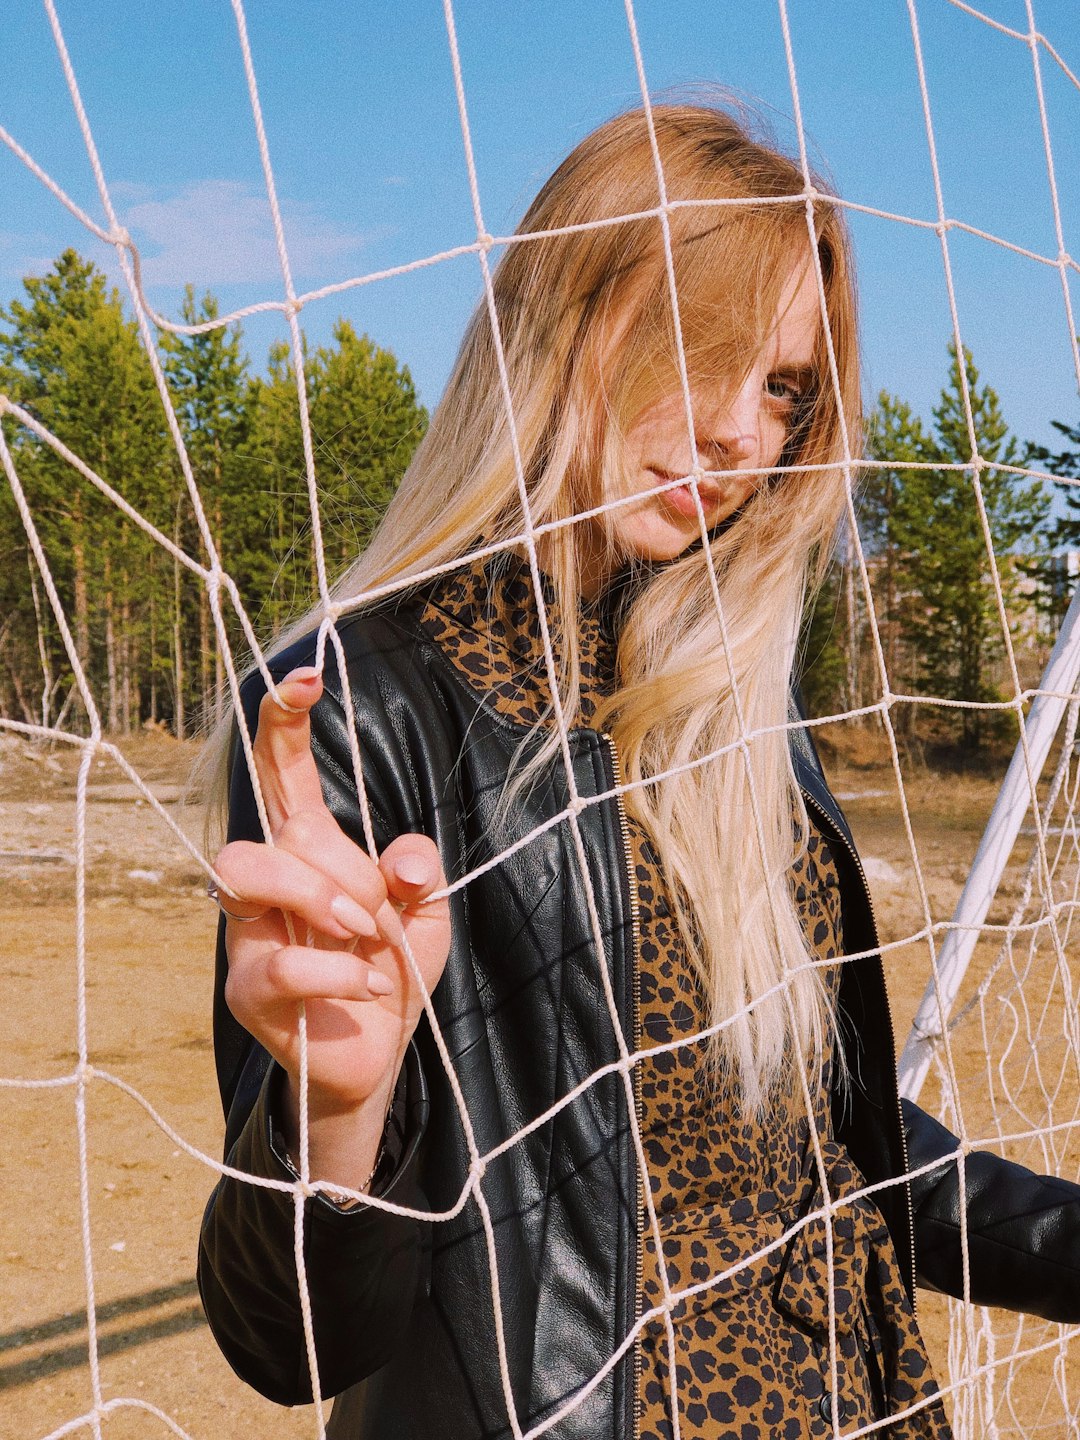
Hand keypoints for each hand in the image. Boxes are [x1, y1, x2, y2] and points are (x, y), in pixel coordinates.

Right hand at [213, 665, 450, 1185]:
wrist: (377, 1055)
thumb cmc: (392, 969)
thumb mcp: (427, 912)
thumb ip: (419, 871)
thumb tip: (403, 862)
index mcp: (313, 851)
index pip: (283, 776)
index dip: (283, 724)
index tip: (303, 679)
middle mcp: (269, 883)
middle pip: (266, 831)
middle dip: (329, 866)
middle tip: (375, 915)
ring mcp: (248, 934)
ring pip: (242, 871)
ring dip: (318, 900)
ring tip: (364, 938)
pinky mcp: (247, 991)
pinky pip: (276, 963)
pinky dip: (337, 975)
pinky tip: (368, 989)